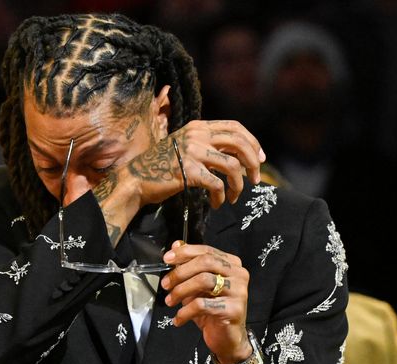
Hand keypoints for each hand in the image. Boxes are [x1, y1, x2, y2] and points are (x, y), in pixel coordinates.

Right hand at [124, 120, 264, 208]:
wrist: (136, 179)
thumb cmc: (160, 167)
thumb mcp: (185, 147)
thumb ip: (207, 146)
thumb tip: (235, 155)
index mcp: (198, 127)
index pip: (234, 127)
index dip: (252, 142)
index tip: (260, 158)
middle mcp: (196, 135)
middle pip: (239, 142)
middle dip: (252, 162)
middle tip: (254, 179)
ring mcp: (192, 152)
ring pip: (232, 165)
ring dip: (239, 184)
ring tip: (235, 196)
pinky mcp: (188, 171)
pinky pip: (217, 184)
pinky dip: (222, 196)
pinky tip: (218, 203)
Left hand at [160, 241, 251, 363]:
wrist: (228, 338)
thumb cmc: (212, 309)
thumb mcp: (197, 286)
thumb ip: (189, 265)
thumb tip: (176, 245)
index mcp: (232, 264)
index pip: (207, 251)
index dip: (185, 252)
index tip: (167, 259)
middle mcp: (239, 274)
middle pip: (205, 263)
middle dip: (181, 272)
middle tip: (165, 284)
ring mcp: (239, 291)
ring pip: (204, 281)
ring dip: (181, 291)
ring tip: (169, 301)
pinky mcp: (234, 309)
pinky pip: (203, 305)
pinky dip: (185, 312)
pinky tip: (178, 319)